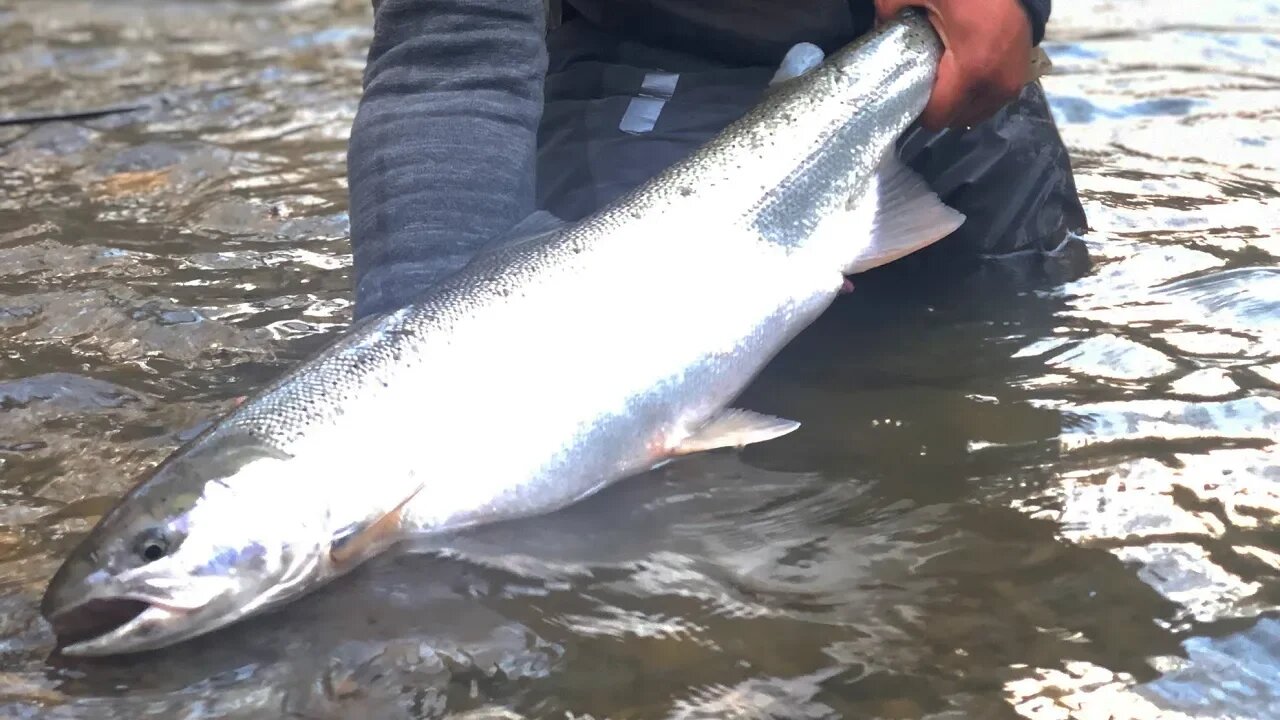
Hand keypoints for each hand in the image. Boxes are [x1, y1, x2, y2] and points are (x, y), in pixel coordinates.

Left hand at [875, 0, 1032, 130]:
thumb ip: (891, 10)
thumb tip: (874, 30)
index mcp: (972, 71)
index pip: (937, 117)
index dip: (918, 108)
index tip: (907, 91)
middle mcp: (995, 85)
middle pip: (954, 120)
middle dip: (938, 106)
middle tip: (925, 81)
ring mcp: (1011, 84)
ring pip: (973, 115)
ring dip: (957, 103)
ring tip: (946, 78)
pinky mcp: (1020, 79)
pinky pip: (989, 102)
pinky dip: (974, 95)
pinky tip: (964, 74)